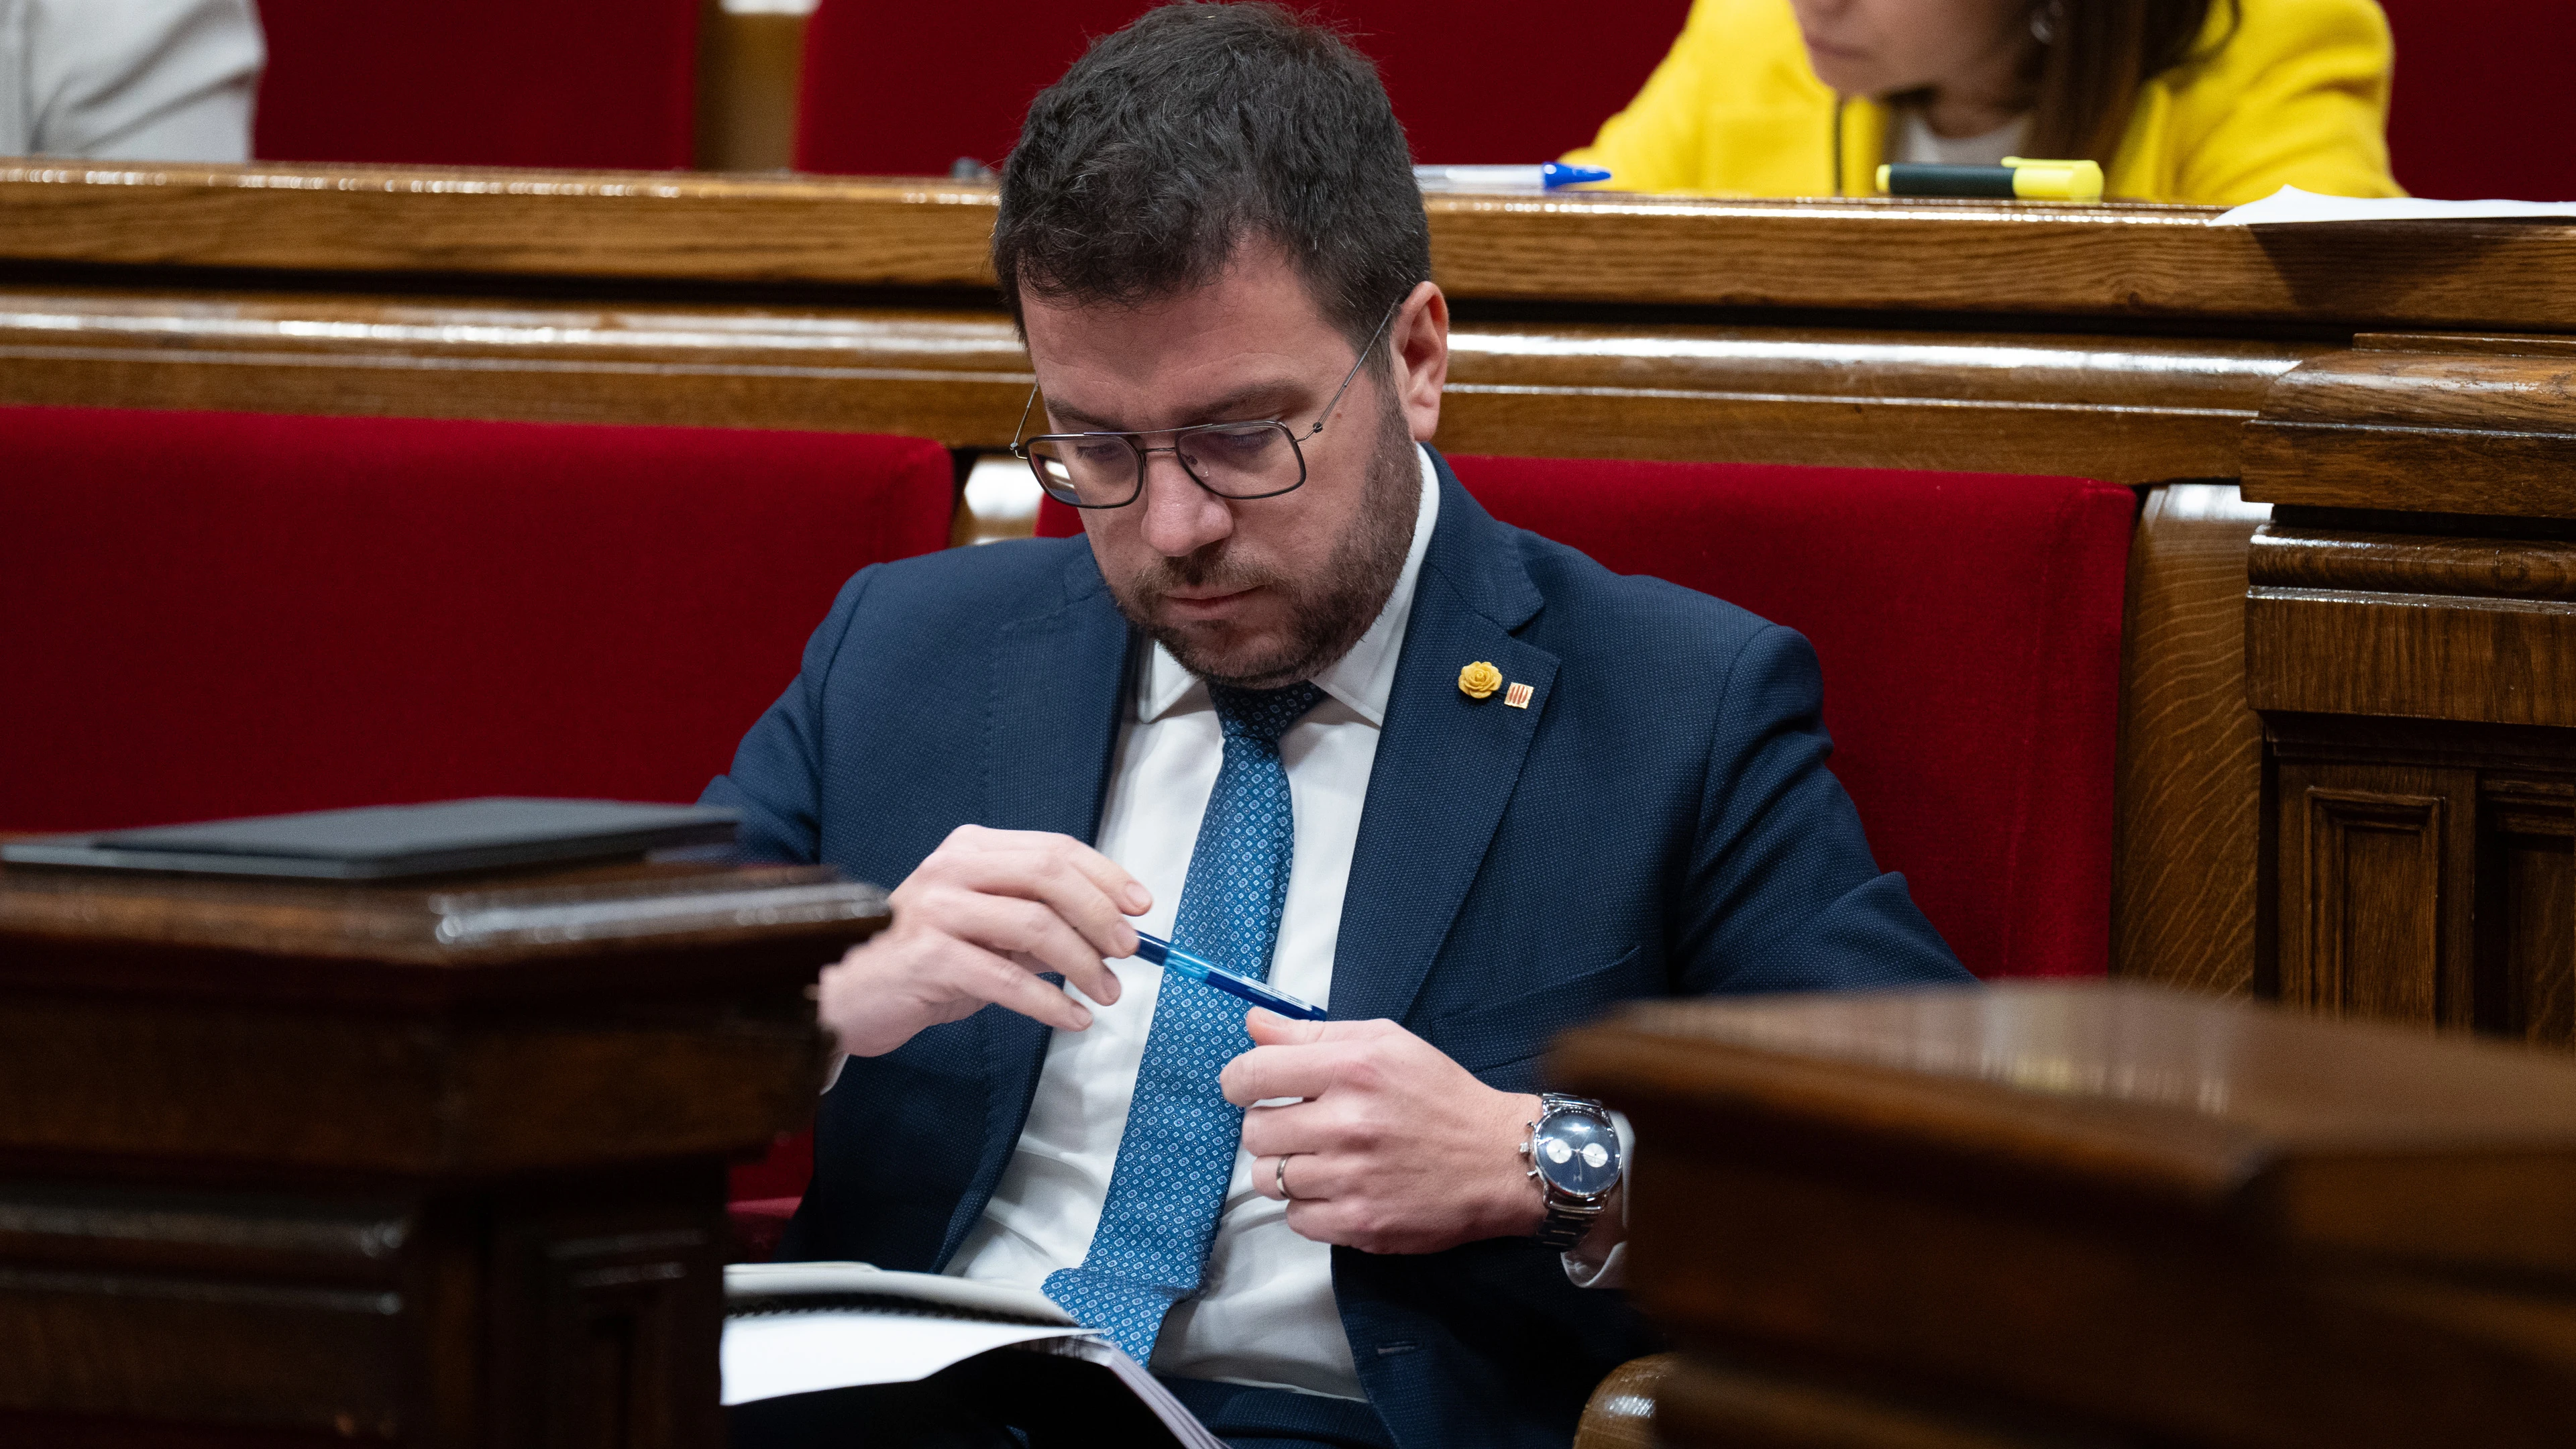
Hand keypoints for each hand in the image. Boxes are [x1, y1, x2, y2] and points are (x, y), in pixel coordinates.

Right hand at [816, 825, 1149, 1058]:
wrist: (846, 995)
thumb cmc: (921, 962)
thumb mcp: (984, 932)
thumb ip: (1036, 924)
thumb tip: (1107, 932)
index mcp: (972, 850)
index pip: (1054, 849)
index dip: (1106, 876)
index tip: (1141, 905)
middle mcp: (953, 869)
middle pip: (1050, 875)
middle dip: (1101, 913)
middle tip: (1128, 949)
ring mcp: (937, 910)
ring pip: (1035, 924)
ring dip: (1083, 962)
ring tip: (1107, 992)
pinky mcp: (929, 957)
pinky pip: (1007, 977)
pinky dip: (1050, 1001)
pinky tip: (1072, 1017)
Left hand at [1221, 1011, 1546, 1253]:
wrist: (1499, 1161)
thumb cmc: (1441, 1096)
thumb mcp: (1386, 1042)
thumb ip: (1312, 1033)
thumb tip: (1254, 1023)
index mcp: (1352, 1068)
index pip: (1252, 1074)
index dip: (1239, 1081)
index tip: (1250, 1088)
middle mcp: (1348, 1123)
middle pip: (1254, 1131)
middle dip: (1269, 1127)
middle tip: (1303, 1126)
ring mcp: (1352, 1178)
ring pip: (1269, 1178)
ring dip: (1287, 1169)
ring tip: (1323, 1159)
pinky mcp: (1360, 1222)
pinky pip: (1295, 1218)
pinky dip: (1309, 1206)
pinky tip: (1340, 1188)